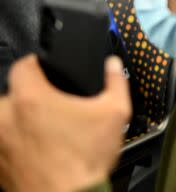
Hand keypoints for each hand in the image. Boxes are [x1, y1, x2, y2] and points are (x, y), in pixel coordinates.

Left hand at [0, 55, 130, 191]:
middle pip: (14, 93)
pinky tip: (40, 149)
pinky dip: (17, 143)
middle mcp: (6, 117)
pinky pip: (5, 142)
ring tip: (47, 131)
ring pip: (6, 119)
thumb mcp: (115, 112)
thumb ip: (115, 81)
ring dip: (21, 120)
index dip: (38, 64)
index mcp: (31, 97)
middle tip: (54, 107)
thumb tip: (112, 65)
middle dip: (32, 97)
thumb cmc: (84, 160)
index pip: (23, 65)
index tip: (46, 70)